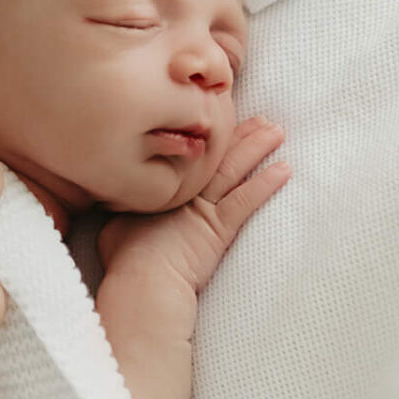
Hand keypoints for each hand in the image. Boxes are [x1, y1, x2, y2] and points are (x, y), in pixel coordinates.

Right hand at [96, 116, 287, 398]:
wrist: (142, 283)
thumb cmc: (126, 258)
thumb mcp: (117, 223)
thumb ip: (125, 205)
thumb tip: (114, 192)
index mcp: (160, 187)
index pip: (187, 153)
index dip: (205, 134)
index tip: (218, 115)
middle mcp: (183, 190)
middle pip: (215, 153)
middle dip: (237, 132)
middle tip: (258, 114)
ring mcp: (202, 207)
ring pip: (233, 169)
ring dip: (256, 147)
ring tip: (276, 130)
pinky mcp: (219, 227)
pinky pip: (247, 200)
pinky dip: (266, 184)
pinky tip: (284, 169)